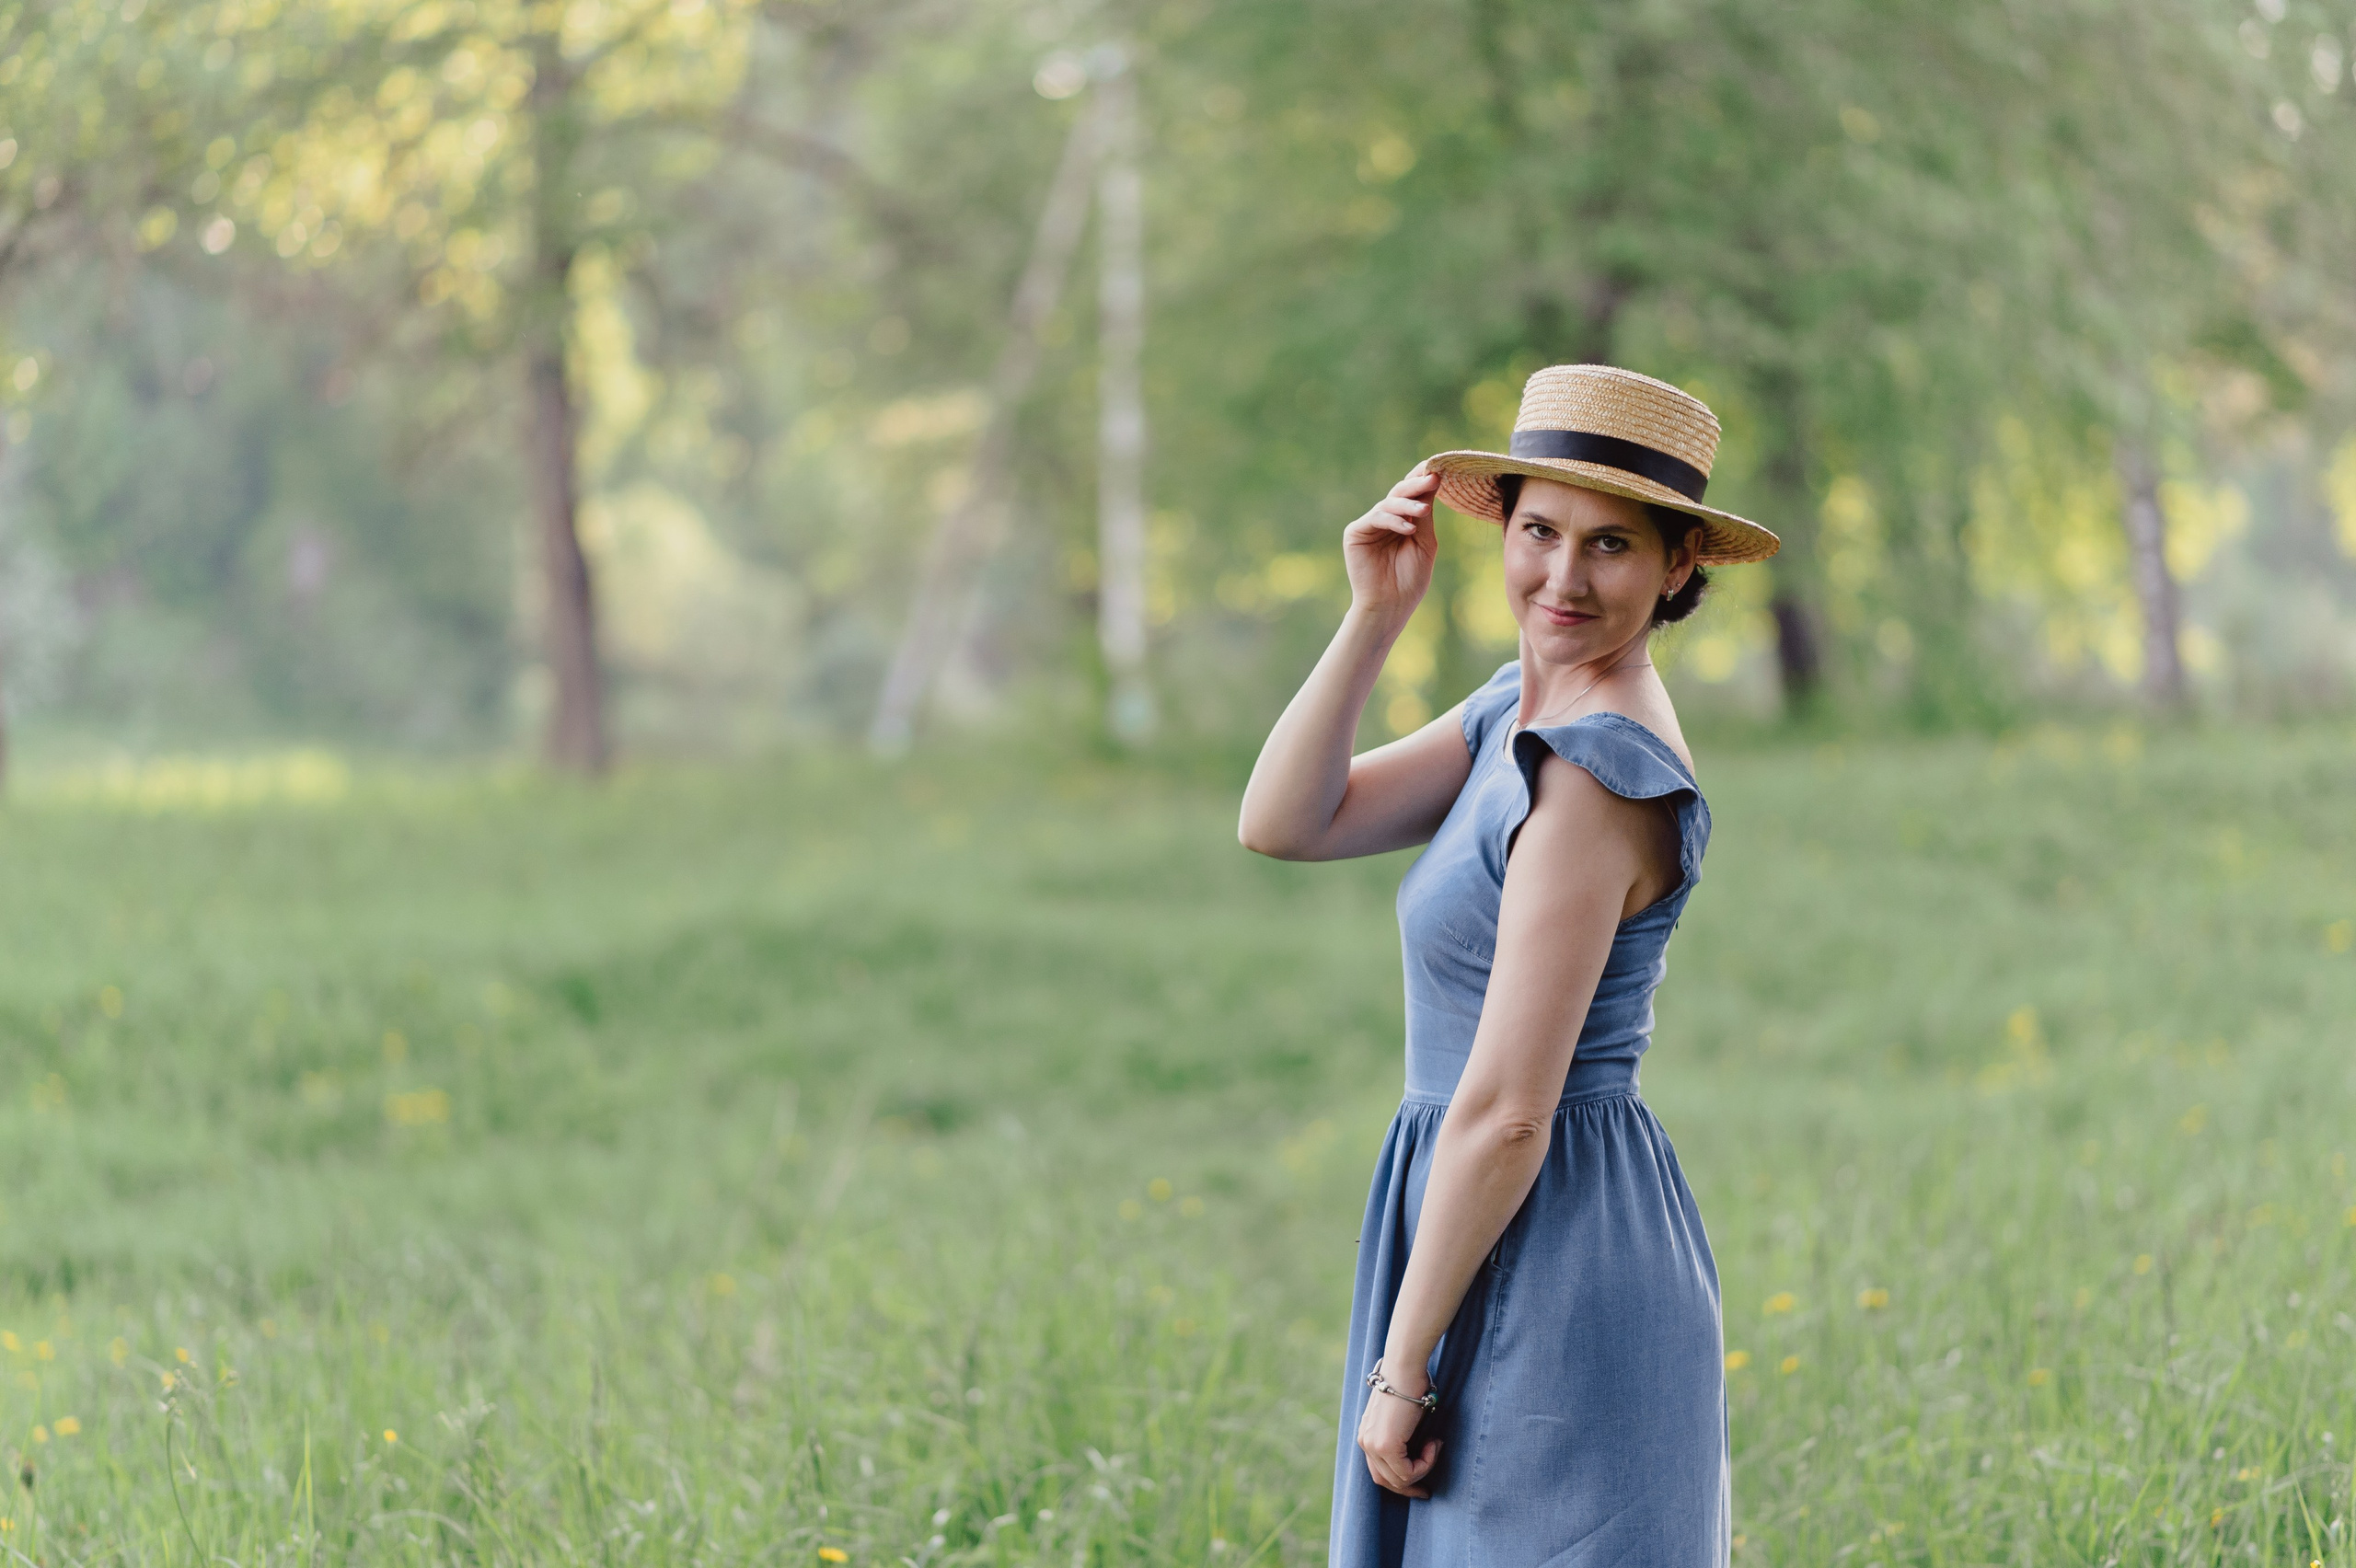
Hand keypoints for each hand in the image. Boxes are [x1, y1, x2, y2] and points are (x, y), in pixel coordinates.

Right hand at [1342, 466, 1440, 624]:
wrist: (1389, 606)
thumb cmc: (1409, 580)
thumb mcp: (1425, 543)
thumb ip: (1426, 514)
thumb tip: (1434, 480)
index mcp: (1403, 521)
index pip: (1412, 494)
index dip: (1423, 480)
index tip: (1441, 468)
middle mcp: (1385, 519)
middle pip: (1400, 493)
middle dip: (1417, 485)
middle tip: (1433, 478)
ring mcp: (1369, 525)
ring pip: (1389, 503)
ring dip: (1408, 504)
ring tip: (1424, 511)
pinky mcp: (1356, 532)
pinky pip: (1376, 517)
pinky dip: (1393, 521)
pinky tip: (1409, 529)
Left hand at [1357, 1364, 1440, 1499]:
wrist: (1405, 1368)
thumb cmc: (1411, 1386)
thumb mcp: (1403, 1417)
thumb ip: (1402, 1437)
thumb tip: (1417, 1456)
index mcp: (1367, 1435)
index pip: (1379, 1472)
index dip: (1400, 1482)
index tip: (1420, 1486)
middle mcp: (1365, 1442)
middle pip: (1385, 1481)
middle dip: (1409, 1488)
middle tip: (1427, 1491)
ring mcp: (1373, 1445)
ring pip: (1399, 1480)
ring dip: (1423, 1468)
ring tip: (1435, 1445)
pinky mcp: (1385, 1446)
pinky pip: (1408, 1472)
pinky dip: (1426, 1463)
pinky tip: (1434, 1442)